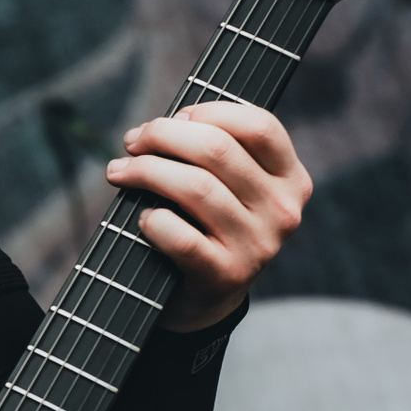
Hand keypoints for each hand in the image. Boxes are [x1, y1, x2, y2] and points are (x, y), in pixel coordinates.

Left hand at [104, 103, 311, 332]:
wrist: (207, 298)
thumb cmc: (209, 225)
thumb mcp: (230, 186)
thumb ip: (213, 150)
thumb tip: (158, 127)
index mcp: (290, 179)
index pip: (259, 126)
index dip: (208, 111)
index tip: (173, 117)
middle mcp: (283, 211)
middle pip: (217, 150)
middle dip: (163, 135)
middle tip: (133, 141)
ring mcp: (258, 246)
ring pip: (196, 187)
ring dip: (145, 171)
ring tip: (120, 171)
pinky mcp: (226, 275)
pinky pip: (180, 236)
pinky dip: (152, 220)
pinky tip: (141, 217)